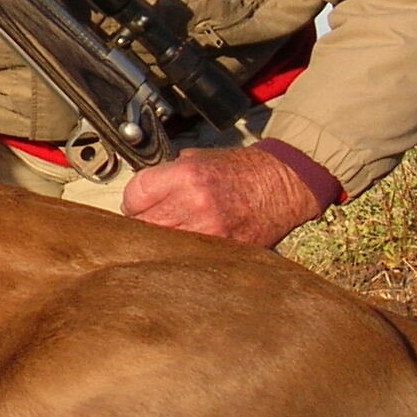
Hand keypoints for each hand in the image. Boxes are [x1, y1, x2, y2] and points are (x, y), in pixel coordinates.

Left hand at [120, 146, 322, 247]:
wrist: (284, 184)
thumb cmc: (244, 170)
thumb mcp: (200, 158)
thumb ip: (167, 175)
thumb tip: (142, 194)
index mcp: (187, 176)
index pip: (135, 195)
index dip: (132, 200)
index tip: (137, 203)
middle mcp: (196, 205)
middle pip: (143, 224)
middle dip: (142, 223)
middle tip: (149, 220)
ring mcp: (210, 233)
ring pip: (162, 245)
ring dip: (160, 242)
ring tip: (169, 233)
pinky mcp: (224, 251)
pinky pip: (188, 258)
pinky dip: (182, 254)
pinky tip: (187, 246)